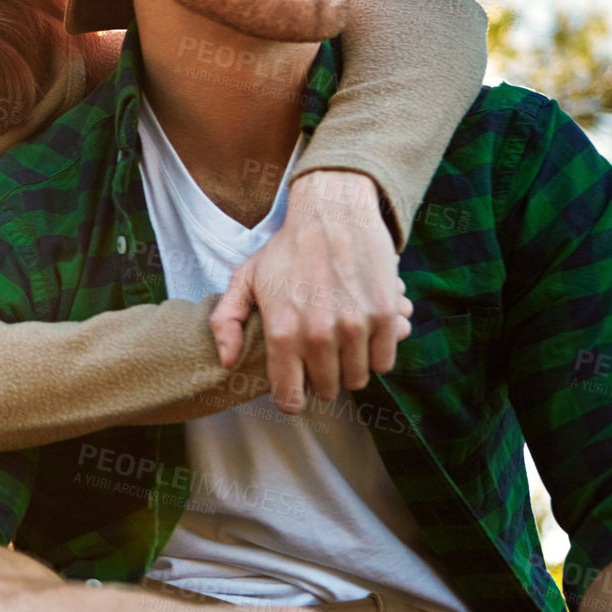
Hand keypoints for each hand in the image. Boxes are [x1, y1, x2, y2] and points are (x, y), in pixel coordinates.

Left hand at [210, 170, 411, 412]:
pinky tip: (361, 332)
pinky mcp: (385, 317)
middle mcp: (318, 336)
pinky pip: (384, 362)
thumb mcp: (244, 279)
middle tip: (317, 354)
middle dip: (321, 378)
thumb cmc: (286, 249)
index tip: (294, 383)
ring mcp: (355, 327)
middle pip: (327, 390)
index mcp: (281, 333)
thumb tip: (228, 362)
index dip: (290, 395)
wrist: (333, 214)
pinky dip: (375, 353)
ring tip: (339, 341)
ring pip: (357, 379)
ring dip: (349, 366)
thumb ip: (226, 322)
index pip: (289, 398)